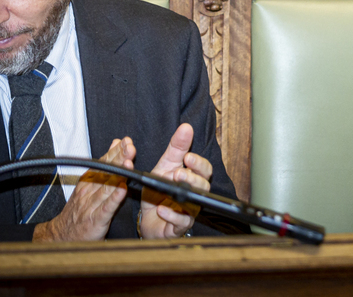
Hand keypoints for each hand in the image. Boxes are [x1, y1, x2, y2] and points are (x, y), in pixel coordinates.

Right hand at [33, 136, 134, 241]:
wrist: (62, 234)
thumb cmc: (79, 208)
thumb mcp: (89, 183)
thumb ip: (105, 163)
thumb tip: (116, 143)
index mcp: (89, 180)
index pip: (104, 162)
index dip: (116, 151)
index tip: (127, 141)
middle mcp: (90, 189)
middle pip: (107, 172)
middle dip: (119, 158)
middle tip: (130, 147)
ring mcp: (92, 204)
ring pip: (107, 187)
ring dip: (118, 175)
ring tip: (128, 163)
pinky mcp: (96, 220)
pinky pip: (106, 208)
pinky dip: (114, 199)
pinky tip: (122, 190)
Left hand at [137, 123, 212, 238]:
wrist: (147, 216)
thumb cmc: (159, 190)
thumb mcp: (164, 166)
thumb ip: (176, 148)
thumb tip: (186, 127)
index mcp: (193, 178)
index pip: (205, 169)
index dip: (198, 163)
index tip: (187, 157)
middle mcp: (195, 194)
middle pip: (204, 186)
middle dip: (192, 178)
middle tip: (178, 173)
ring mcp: (189, 211)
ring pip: (196, 204)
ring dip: (184, 195)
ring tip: (172, 188)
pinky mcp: (179, 226)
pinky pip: (181, 222)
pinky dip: (172, 215)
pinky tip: (162, 209)